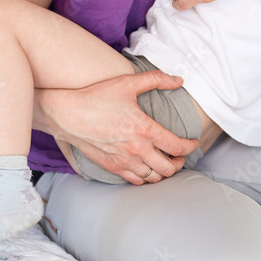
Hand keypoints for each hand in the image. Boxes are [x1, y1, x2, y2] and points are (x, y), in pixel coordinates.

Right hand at [39, 70, 199, 184]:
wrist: (67, 114)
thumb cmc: (97, 96)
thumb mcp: (128, 83)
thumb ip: (156, 79)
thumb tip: (179, 79)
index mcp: (145, 129)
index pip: (177, 146)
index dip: (190, 147)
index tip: (193, 143)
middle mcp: (137, 149)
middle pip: (169, 168)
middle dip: (179, 162)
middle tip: (180, 155)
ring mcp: (124, 161)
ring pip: (153, 178)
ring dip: (164, 172)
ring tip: (166, 162)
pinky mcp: (112, 167)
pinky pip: (136, 181)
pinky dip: (146, 178)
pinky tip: (147, 169)